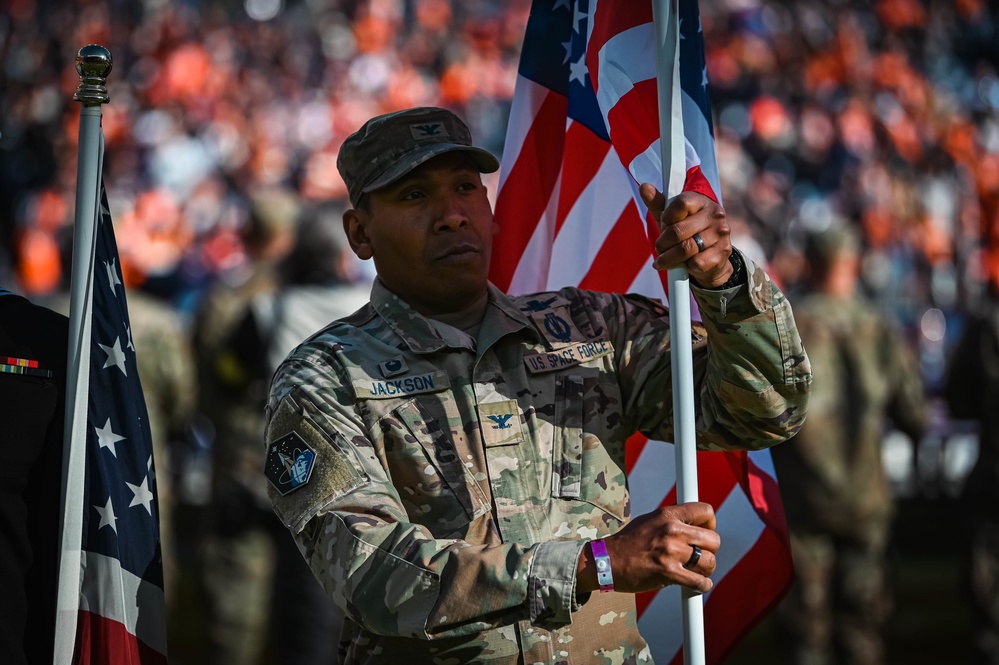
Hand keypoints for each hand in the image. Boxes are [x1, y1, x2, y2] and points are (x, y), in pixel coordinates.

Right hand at [577, 502, 719, 594]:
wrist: (607, 561)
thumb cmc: (629, 542)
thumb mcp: (650, 520)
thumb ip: (672, 519)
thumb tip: (693, 522)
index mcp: (668, 515)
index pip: (706, 512)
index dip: (710, 524)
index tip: (705, 533)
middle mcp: (672, 531)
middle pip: (714, 539)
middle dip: (710, 550)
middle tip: (700, 555)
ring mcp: (671, 552)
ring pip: (709, 562)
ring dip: (706, 569)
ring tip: (696, 571)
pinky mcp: (669, 573)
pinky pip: (699, 581)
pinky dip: (701, 585)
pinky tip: (696, 584)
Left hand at [640, 184, 733, 287]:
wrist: (712, 257)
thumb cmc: (688, 233)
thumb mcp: (671, 218)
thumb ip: (658, 203)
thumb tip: (644, 187)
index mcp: (702, 201)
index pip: (681, 203)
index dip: (667, 217)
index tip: (664, 225)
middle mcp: (715, 214)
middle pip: (679, 230)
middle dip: (663, 243)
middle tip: (659, 248)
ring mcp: (721, 234)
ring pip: (686, 248)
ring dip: (669, 258)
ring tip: (663, 260)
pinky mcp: (722, 252)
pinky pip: (697, 262)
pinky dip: (686, 266)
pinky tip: (683, 265)